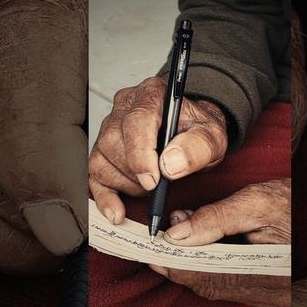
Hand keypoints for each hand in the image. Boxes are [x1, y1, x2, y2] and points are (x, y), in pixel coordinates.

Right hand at [89, 76, 227, 223]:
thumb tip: (170, 165)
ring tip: (150, 185)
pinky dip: (105, 196)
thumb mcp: (212, 137)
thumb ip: (198, 147)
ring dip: (126, 183)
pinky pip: (93, 174)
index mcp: (152, 95)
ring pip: (101, 159)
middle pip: (113, 141)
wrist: (193, 133)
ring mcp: (109, 127)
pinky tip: (117, 211)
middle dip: (135, 172)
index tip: (154, 179)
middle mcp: (125, 106)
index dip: (141, 153)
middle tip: (158, 184)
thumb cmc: (199, 131)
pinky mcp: (103, 149)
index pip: (136, 121)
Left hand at [149, 178, 290, 306]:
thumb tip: (177, 232)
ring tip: (175, 241)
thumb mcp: (258, 202)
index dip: (176, 266)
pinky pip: (230, 284)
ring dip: (192, 266)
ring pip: (218, 286)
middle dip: (180, 266)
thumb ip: (216, 218)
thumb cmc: (300, 204)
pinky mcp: (269, 288)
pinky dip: (209, 268)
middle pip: (210, 285)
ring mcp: (270, 293)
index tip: (152, 253)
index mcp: (267, 274)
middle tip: (156, 247)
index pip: (208, 276)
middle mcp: (268, 292)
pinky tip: (199, 250)